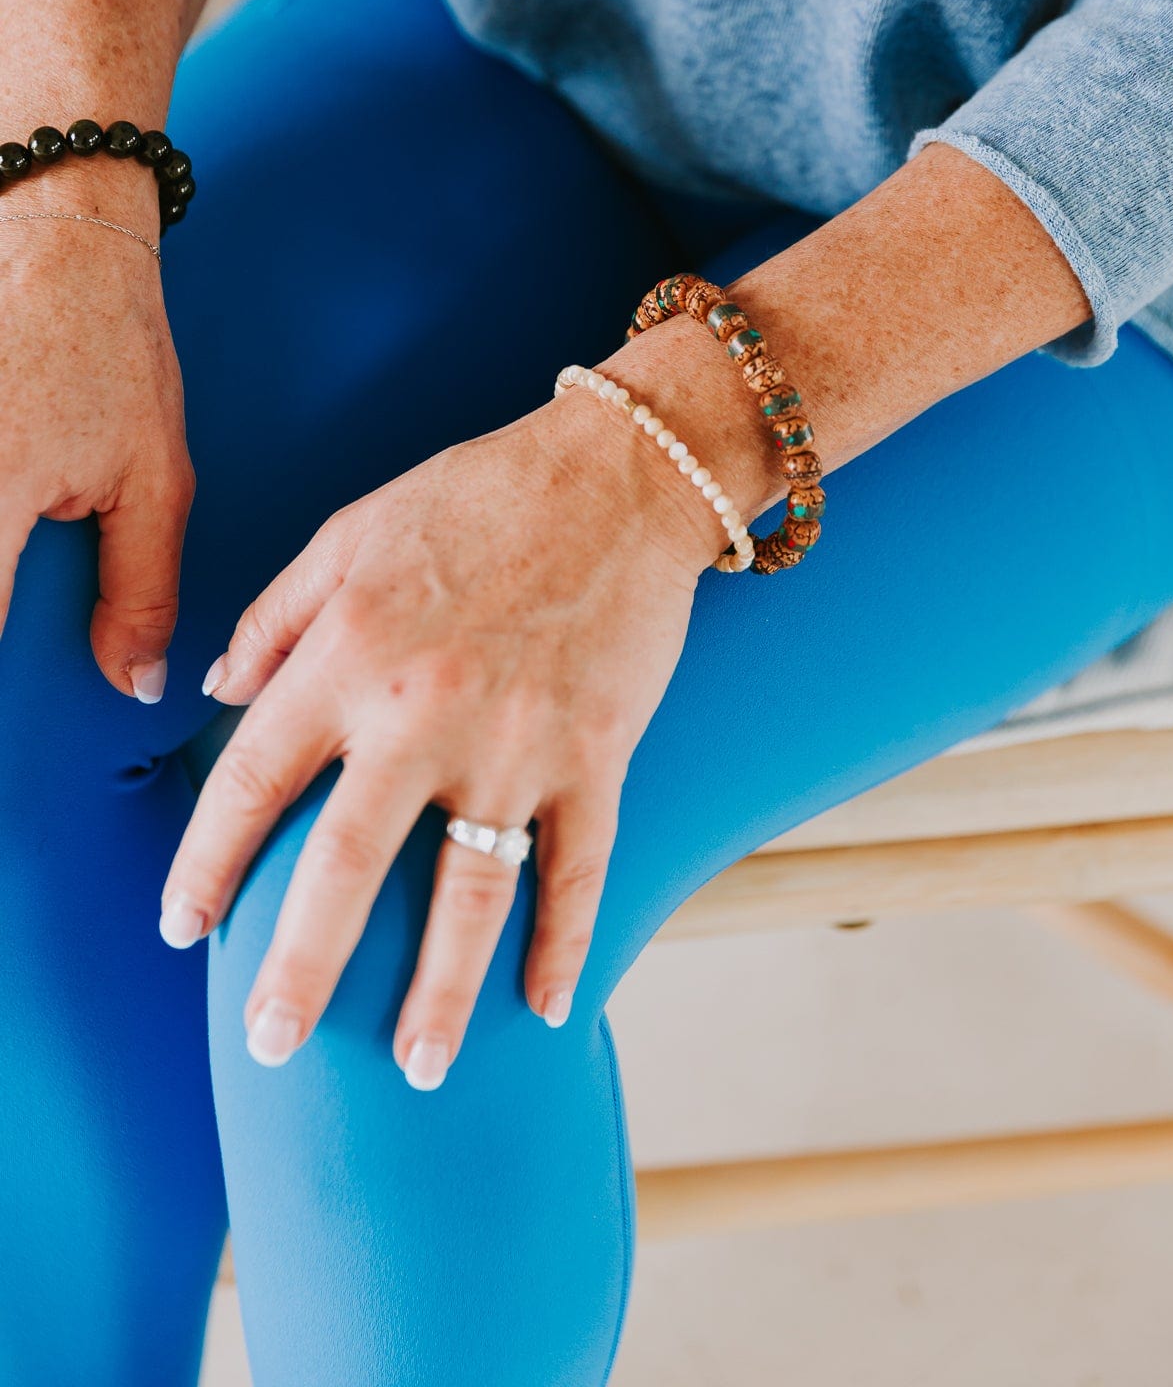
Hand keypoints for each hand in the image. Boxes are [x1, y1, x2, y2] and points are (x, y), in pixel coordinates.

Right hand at [0, 187, 192, 698]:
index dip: (4, 688)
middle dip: (0, 614)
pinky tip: (7, 563)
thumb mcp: (152, 476)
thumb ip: (141, 590)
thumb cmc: (110, 343)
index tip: (19, 744)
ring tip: (19, 586)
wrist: (54, 233)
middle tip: (25, 670)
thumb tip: (137, 684)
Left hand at [161, 386, 725, 1088]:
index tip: (186, 922)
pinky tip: (549, 1007)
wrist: (619, 474)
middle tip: (273, 1041)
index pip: (254, 779)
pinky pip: (579, 867)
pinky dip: (566, 942)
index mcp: (351, 653)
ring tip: (418, 1066)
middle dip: (300, 967)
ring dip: (441, 991)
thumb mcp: (351, 532)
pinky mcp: (596, 754)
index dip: (208, 860)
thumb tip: (217, 689)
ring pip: (470, 895)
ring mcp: (517, 744)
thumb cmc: (477, 495)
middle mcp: (425, 713)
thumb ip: (275, 615)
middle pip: (344, 868)